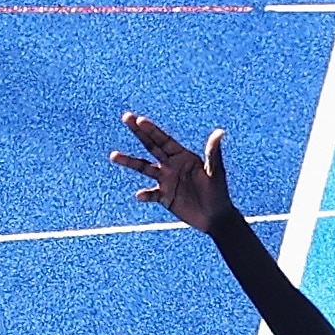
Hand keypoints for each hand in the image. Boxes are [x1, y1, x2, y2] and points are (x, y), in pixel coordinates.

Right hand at [113, 114, 228, 230]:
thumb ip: (213, 153)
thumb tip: (220, 132)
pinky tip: (140, 195)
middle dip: (138, 132)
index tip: (139, 119)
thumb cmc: (219, 192)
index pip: (165, 140)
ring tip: (114, 156)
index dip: (152, 130)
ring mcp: (165, 180)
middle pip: (151, 146)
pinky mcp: (164, 197)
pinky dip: (145, 194)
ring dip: (129, 162)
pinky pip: (151, 194)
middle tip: (125, 117)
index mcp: (183, 156)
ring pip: (144, 168)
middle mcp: (171, 165)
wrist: (216, 217)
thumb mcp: (216, 172)